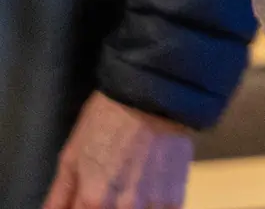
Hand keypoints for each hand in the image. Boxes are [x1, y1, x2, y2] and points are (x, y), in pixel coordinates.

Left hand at [46, 93, 191, 208]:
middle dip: (103, 206)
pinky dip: (151, 207)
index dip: (83, 208)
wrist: (155, 95)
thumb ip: (59, 194)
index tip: (86, 198)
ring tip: (128, 189)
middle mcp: (123, 207)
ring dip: (128, 207)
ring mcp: (153, 203)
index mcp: (93, 200)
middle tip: (107, 186)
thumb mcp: (72, 154)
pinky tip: (147, 194)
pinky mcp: (176, 196)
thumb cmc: (107, 120)